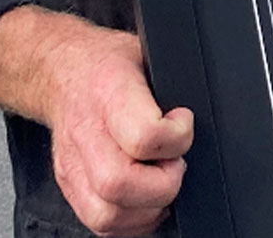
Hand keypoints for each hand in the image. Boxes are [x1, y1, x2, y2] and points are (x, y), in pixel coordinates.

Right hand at [0, 7, 193, 235]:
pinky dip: (132, 221)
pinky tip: (147, 198)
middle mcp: (86, 134)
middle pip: (119, 184)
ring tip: (162, 182)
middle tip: (176, 162)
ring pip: (107, 215)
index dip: (177, 138)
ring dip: (148, 208)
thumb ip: (175, 82)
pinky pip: (100, 224)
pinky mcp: (69, 185)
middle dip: (163, 184)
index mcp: (109, 92)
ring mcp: (73, 165)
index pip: (143, 135)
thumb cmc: (108, 63)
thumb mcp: (148, 53)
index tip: (184, 123)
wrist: (61, 71)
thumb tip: (212, 102)